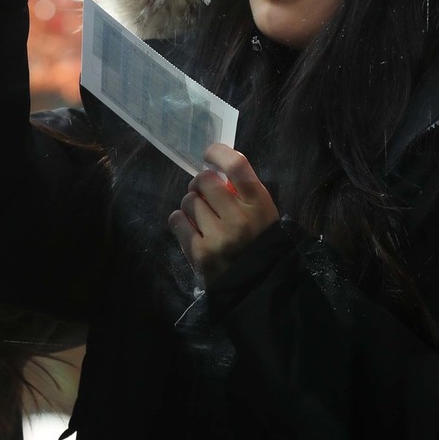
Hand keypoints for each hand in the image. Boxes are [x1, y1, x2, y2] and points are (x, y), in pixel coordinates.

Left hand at [168, 143, 278, 284]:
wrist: (258, 287)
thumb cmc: (258, 241)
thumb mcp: (261, 212)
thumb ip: (241, 189)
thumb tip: (212, 166)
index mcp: (259, 205)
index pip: (236, 165)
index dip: (218, 153)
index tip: (209, 155)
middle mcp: (239, 219)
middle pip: (204, 180)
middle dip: (200, 184)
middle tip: (205, 194)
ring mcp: (218, 238)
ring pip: (188, 200)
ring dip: (191, 205)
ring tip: (202, 218)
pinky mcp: (200, 254)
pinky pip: (177, 220)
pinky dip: (181, 221)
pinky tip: (192, 230)